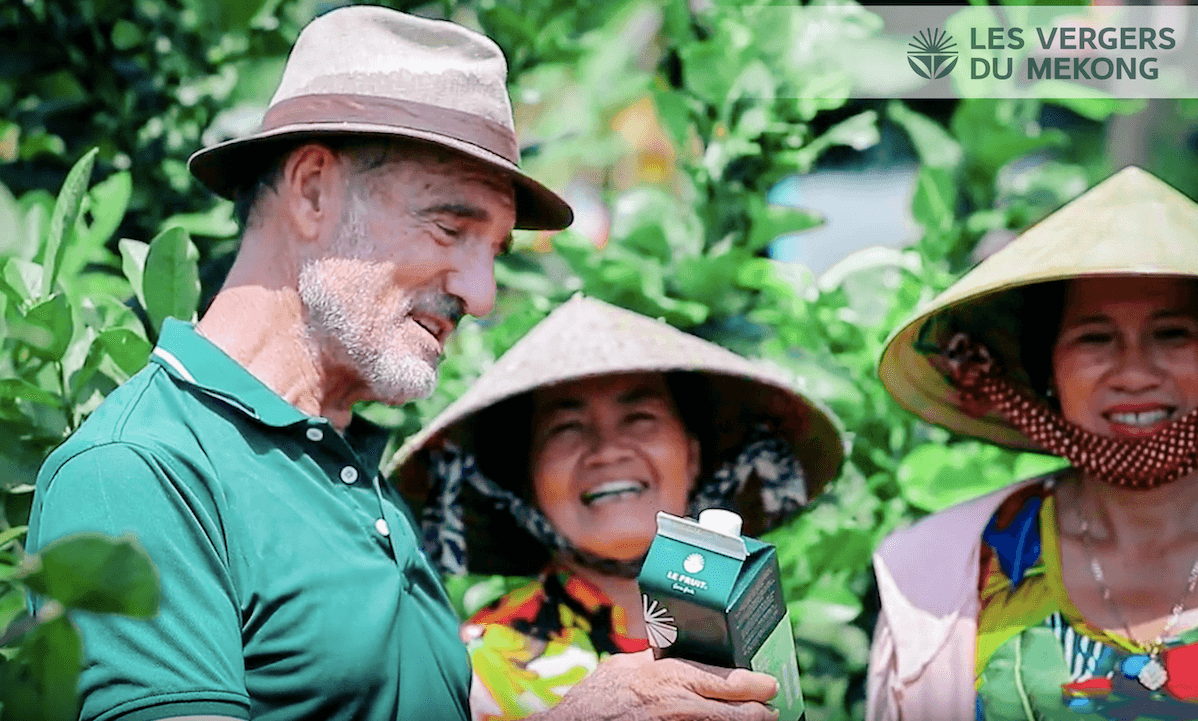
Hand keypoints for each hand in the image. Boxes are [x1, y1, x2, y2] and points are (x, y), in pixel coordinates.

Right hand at [533, 649, 779, 720]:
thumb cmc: (597, 699)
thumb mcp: (626, 666)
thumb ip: (655, 660)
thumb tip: (674, 650)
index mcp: (674, 678)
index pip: (733, 682)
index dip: (759, 684)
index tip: (770, 684)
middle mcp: (684, 707)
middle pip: (744, 714)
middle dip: (762, 711)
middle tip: (770, 708)